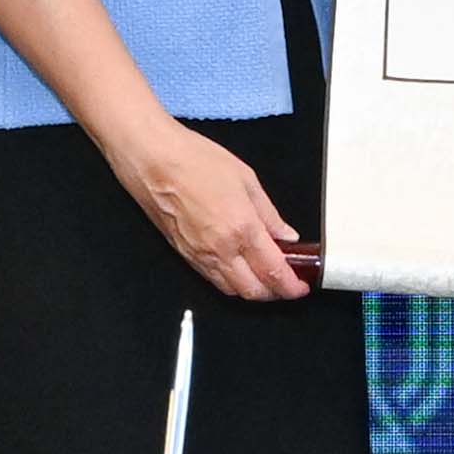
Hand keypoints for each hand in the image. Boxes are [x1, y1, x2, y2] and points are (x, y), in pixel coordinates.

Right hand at [111, 118, 318, 304]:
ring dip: (252, 290)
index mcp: (242, 227)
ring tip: (264, 277)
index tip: (300, 287)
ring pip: (232, 290)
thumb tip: (286, 235)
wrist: (153, 160)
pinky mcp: (184, 255)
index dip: (291, 286)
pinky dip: (230, 282)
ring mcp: (200, 255)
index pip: (274, 271)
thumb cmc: (195, 161)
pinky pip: (212, 279)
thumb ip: (269, 214)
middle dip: (275, 294)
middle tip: (286, 284)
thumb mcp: (246, 179)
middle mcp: (221, 249)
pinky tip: (238, 269)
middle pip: (254, 291)